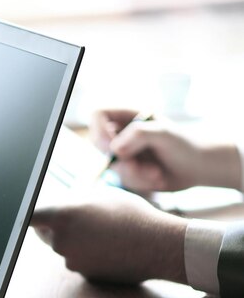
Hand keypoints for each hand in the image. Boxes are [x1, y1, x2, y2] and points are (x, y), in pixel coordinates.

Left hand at [31, 188, 187, 284]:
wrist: (159, 246)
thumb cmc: (130, 214)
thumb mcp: (99, 196)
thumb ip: (70, 200)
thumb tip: (54, 205)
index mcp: (61, 217)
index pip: (27, 216)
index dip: (22, 215)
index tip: (19, 214)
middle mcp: (60, 241)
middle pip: (44, 232)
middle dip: (53, 225)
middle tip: (77, 216)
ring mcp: (71, 260)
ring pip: (62, 247)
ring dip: (73, 239)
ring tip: (102, 229)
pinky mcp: (83, 274)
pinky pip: (77, 260)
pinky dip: (86, 253)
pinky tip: (108, 245)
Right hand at [90, 109, 241, 191]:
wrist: (199, 167)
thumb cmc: (185, 144)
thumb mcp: (164, 134)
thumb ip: (139, 135)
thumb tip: (114, 150)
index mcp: (128, 115)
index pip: (98, 115)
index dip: (99, 131)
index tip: (112, 147)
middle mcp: (122, 133)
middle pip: (100, 144)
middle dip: (120, 160)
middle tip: (137, 165)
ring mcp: (123, 152)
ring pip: (112, 166)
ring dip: (134, 174)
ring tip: (156, 174)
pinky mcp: (127, 170)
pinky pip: (121, 179)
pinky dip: (139, 182)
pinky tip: (157, 178)